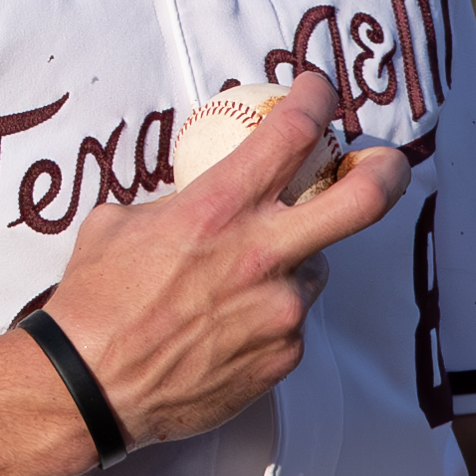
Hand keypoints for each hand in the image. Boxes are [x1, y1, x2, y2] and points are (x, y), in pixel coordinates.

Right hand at [0, 71, 408, 475]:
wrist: (90, 387)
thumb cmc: (95, 300)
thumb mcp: (121, 221)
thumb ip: (175, 200)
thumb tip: (195, 188)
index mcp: (219, 208)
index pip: (293, 132)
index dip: (316, 98)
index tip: (317, 89)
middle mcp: (262, 255)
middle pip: (362, 199)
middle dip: (385, 169)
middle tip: (383, 162)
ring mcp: (280, 310)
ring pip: (315, 268)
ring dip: (293, 262)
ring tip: (239, 281)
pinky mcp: (283, 357)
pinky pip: (290, 323)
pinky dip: (266, 316)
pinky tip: (223, 327)